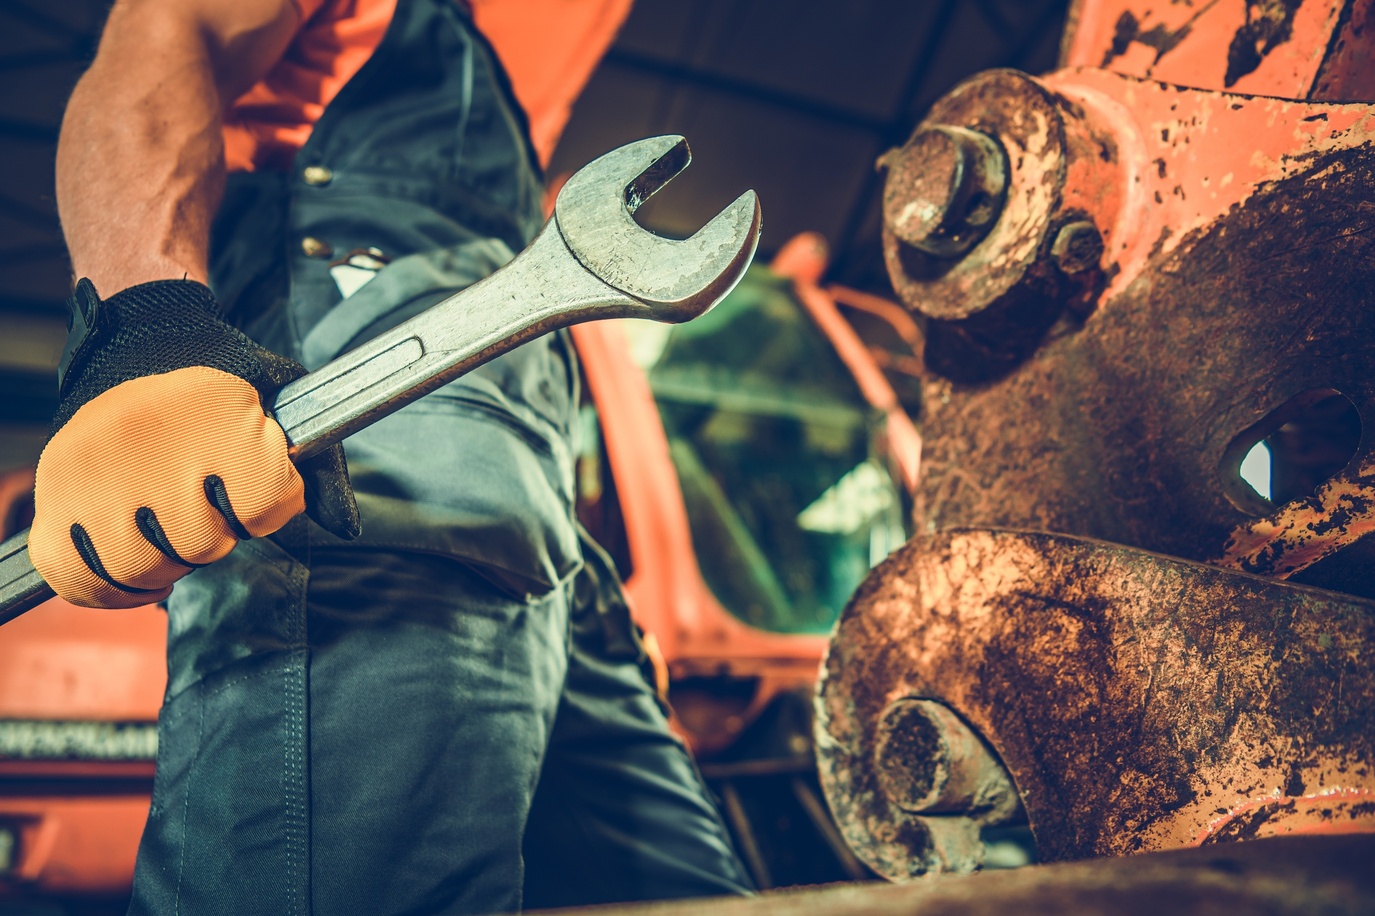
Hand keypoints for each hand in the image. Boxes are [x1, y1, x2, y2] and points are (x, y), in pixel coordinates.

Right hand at [28, 279, 357, 607]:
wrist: (137, 336)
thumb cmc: (221, 377)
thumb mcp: (281, 400)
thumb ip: (320, 467)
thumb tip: (346, 527)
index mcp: (218, 418)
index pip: (265, 506)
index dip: (266, 506)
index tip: (247, 484)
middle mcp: (151, 446)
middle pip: (203, 545)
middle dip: (212, 535)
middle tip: (199, 503)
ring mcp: (96, 474)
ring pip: (143, 568)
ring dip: (162, 561)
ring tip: (163, 525)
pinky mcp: (57, 495)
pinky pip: (81, 577)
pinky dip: (110, 587)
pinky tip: (130, 563)